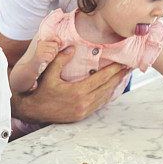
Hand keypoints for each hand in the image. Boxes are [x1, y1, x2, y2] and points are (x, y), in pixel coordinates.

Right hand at [12, 47, 129, 122]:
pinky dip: (107, 96)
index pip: (101, 78)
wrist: (33, 111)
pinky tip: (111, 89)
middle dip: (119, 76)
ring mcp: (83, 111)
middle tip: (129, 67)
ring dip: (115, 86)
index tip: (123, 62)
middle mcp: (83, 103)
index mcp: (77, 92)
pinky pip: (99, 105)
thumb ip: (60, 60)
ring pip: (105, 97)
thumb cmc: (40, 92)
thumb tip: (71, 47)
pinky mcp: (81, 116)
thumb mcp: (48, 74)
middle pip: (107, 87)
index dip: (114, 70)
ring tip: (123, 76)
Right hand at [34, 38, 60, 72]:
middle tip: (50, 55)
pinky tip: (46, 61)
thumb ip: (58, 47)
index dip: (59, 40)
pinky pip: (50, 56)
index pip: (54, 36)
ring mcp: (40, 49)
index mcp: (43, 41)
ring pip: (53, 51)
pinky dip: (50, 60)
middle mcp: (41, 44)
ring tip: (47, 58)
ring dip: (53, 56)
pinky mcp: (39, 55)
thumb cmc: (43, 59)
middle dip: (56, 51)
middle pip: (55, 45)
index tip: (61, 45)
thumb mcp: (49, 51)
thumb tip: (72, 47)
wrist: (32, 67)